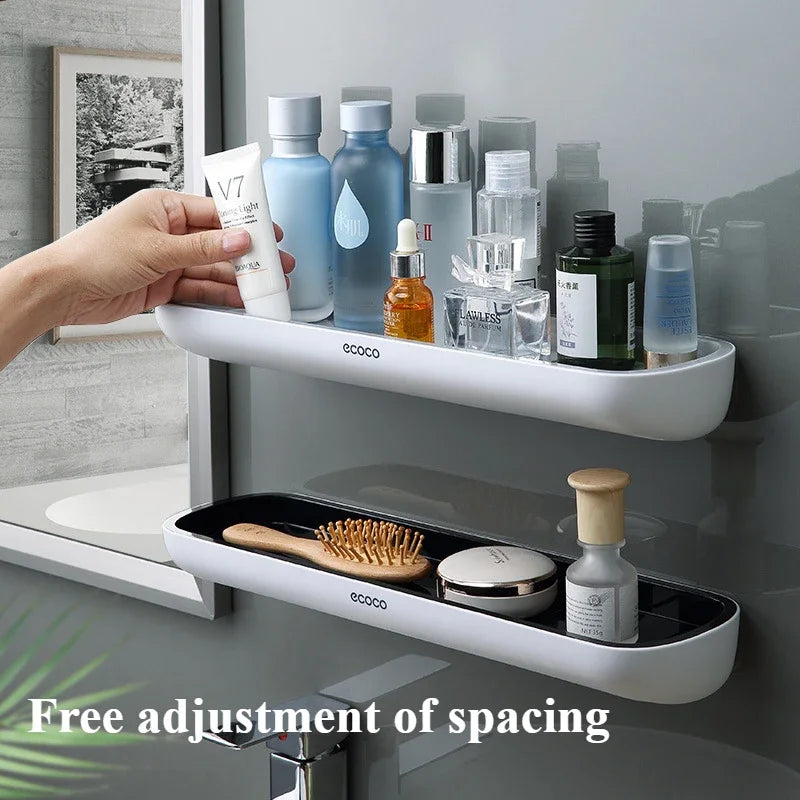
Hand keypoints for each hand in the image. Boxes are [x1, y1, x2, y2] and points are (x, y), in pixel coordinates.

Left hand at [51, 188, 294, 325]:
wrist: (65, 290)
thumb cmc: (94, 255)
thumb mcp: (156, 249)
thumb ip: (201, 248)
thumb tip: (238, 240)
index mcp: (164, 208)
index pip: (215, 213)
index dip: (246, 224)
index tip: (270, 233)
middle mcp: (168, 232)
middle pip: (218, 243)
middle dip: (248, 255)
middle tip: (277, 264)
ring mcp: (168, 260)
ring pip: (212, 268)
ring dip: (238, 278)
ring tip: (265, 285)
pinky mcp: (164, 285)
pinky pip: (199, 288)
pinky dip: (219, 294)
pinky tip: (239, 297)